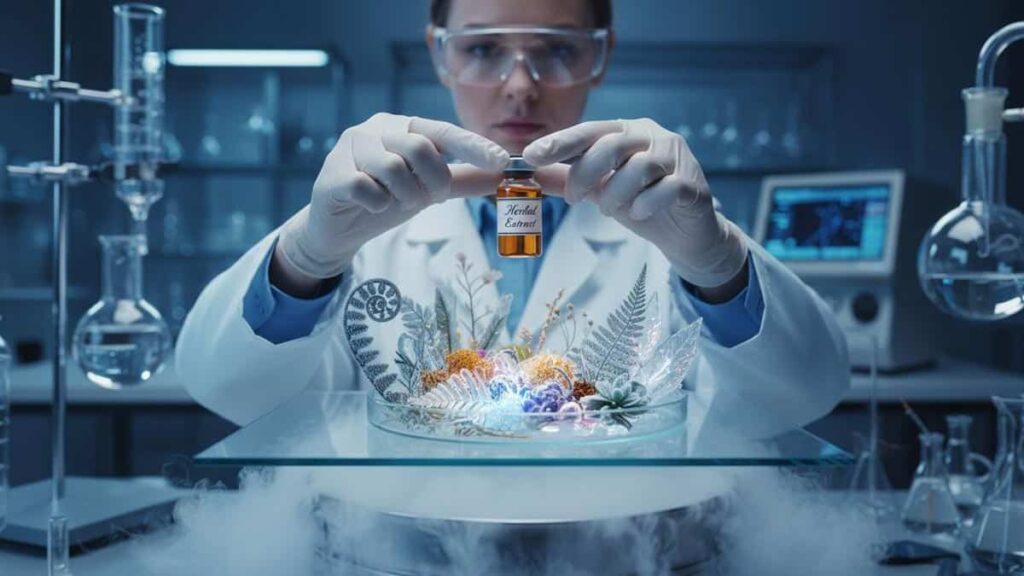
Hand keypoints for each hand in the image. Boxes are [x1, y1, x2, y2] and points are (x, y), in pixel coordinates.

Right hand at [276, 113, 508, 284]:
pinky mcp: (334, 173)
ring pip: (393, 168)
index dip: (474, 146)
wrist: (338, 228)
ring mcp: (351, 147)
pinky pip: (367, 188)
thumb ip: (463, 180)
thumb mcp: (429, 190)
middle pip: (420, 148)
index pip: (444, 130)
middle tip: (428, 199)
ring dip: (405, 195)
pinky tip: (372, 206)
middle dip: (433, 181)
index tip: (502, 162)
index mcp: (404, 126)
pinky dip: (378, 204)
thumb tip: (503, 176)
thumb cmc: (385, 199)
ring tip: (396, 202)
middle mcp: (377, 128)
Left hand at [523, 119, 747, 289]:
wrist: (684, 232)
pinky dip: (645, 204)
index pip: (589, 130)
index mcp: (626, 131)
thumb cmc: (640, 203)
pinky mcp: (691, 183)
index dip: (559, 142)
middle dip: (585, 173)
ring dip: (615, 194)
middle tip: (573, 200)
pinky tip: (638, 213)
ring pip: (638, 168)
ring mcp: (675, 157)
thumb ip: (568, 181)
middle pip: (612, 145)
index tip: (530, 156)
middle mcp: (652, 136)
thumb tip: (530, 176)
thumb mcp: (598, 191)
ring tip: (609, 209)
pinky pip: (665, 189)